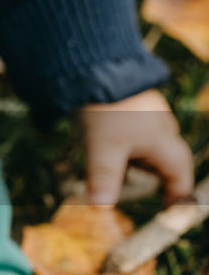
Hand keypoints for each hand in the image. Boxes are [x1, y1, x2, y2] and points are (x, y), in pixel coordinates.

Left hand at [79, 89, 193, 205]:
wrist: (95, 68)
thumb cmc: (105, 110)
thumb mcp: (102, 149)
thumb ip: (104, 178)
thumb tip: (101, 207)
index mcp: (161, 141)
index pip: (179, 173)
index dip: (177, 192)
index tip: (169, 205)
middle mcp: (161, 127)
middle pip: (169, 158)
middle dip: (159, 174)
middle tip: (149, 188)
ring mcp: (150, 113)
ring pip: (153, 143)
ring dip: (142, 157)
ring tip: (123, 163)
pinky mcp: (135, 104)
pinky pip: (139, 129)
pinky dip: (129, 142)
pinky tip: (112, 141)